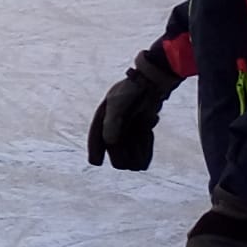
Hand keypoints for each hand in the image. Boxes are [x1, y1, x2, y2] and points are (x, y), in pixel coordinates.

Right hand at [87, 50, 182, 170]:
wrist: (152, 84)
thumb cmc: (131, 91)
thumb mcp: (119, 104)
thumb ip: (112, 122)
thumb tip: (109, 142)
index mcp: (103, 120)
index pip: (96, 140)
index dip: (95, 152)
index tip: (96, 162)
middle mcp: (114, 130)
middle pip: (116, 154)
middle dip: (124, 150)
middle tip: (133, 137)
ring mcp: (128, 134)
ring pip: (131, 158)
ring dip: (138, 148)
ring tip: (145, 131)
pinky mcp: (141, 137)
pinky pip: (143, 155)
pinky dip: (147, 146)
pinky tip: (149, 129)